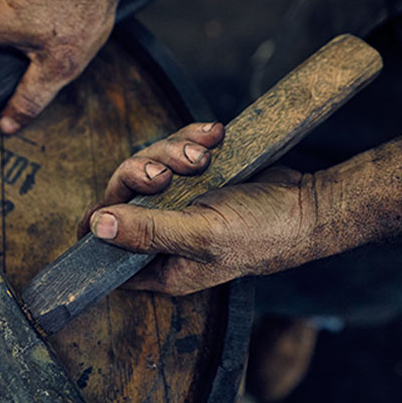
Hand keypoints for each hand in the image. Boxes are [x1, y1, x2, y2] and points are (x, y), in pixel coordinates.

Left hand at [79, 121, 316, 294]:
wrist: (304, 202)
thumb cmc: (260, 233)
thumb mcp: (202, 236)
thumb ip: (149, 231)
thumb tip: (97, 227)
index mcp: (160, 266)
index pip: (105, 248)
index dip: (102, 220)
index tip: (118, 201)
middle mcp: (164, 235)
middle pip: (123, 194)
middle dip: (144, 171)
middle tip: (169, 172)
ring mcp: (179, 202)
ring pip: (148, 164)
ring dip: (174, 150)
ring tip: (205, 154)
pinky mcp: (195, 176)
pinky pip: (175, 148)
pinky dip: (191, 137)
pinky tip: (213, 136)